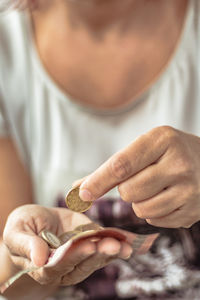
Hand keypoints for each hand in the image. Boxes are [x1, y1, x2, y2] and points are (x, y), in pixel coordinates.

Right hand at [3, 205, 131, 285]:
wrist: (35, 222)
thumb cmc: (22, 228)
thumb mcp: (16, 232)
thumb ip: (26, 245)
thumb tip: (39, 259)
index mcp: (43, 266)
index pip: (60, 264)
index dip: (75, 256)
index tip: (88, 246)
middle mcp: (64, 266)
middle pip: (83, 264)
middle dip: (99, 254)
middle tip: (113, 245)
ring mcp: (79, 257)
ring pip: (97, 259)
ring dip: (113, 252)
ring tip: (126, 245)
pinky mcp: (90, 245)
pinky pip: (105, 247)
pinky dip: (119, 244)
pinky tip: (132, 242)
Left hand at [79, 126, 199, 227]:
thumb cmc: (168, 153)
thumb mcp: (146, 147)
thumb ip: (111, 168)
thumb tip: (77, 189)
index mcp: (162, 140)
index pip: (121, 165)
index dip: (98, 181)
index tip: (82, 194)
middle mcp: (178, 163)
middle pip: (128, 191)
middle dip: (126, 189)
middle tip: (141, 179)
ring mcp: (189, 189)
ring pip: (141, 209)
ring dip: (140, 202)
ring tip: (156, 188)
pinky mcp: (193, 210)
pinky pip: (156, 220)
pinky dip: (154, 212)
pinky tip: (167, 197)